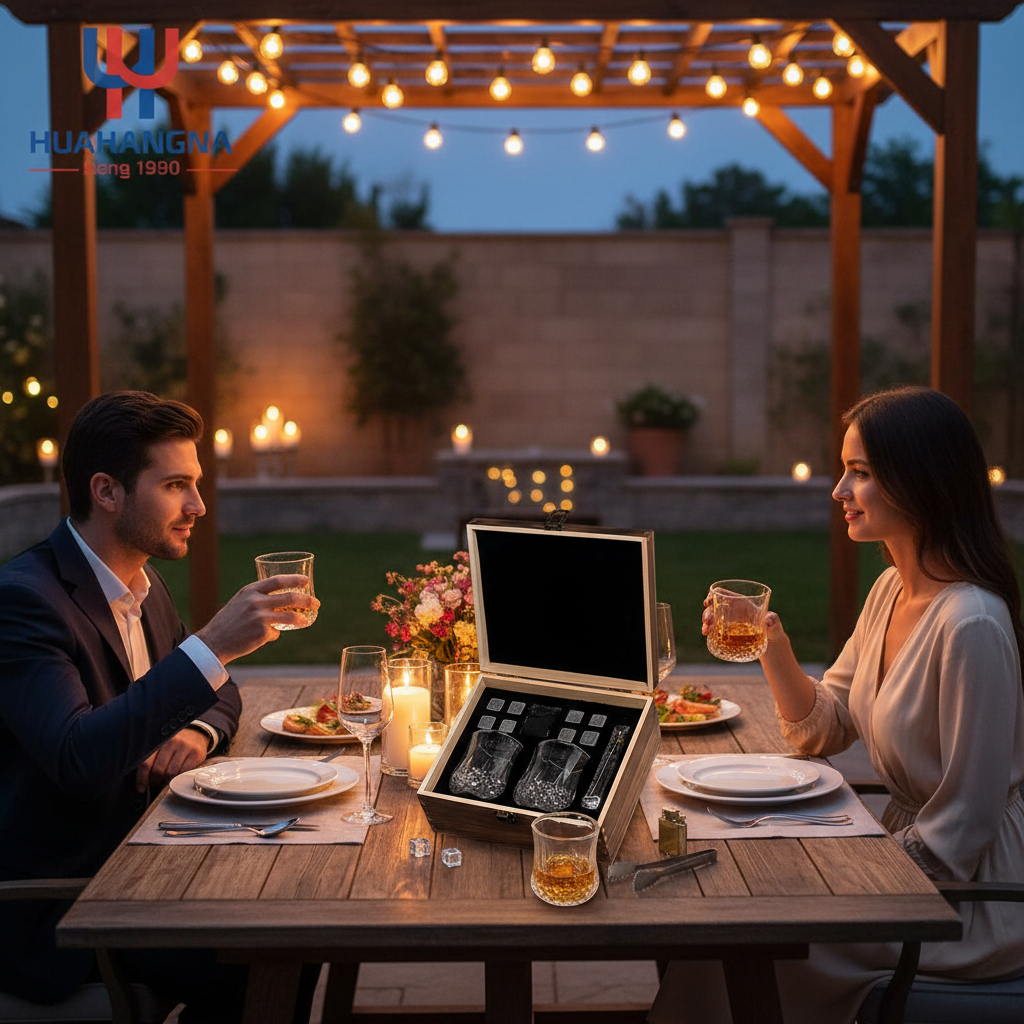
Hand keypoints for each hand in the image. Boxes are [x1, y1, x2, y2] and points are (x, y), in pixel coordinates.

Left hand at [136, 727, 207, 792]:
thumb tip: (139, 783)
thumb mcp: (159, 747)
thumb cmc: (172, 746)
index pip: (146, 763)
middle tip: (155, 783)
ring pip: (170, 773)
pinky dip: (178, 778)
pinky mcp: (195, 753)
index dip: (142, 779)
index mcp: (158, 739)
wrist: (195, 736)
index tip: (141, 789)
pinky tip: (176, 776)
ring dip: (166, 781)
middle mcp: (172, 741)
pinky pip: (183, 773)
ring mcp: (185, 746)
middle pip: (158, 770)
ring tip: (165, 781)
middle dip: (155, 781)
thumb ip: (149, 760)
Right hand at [195, 574, 319, 664]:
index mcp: (250, 591)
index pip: (278, 580)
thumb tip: (281, 600)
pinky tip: (265, 637)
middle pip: (290, 597)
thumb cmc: (229, 622)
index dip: (294, 580)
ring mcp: (260, 617)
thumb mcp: (240, 602)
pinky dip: (274, 634)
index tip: (306, 581)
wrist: (214, 642)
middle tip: (316, 603)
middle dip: (307, 600)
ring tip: (306, 621)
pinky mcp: (262, 633)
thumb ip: (258, 598)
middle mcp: (256, 601)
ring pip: (290, 616)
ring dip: (301, 619)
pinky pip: (276, 633)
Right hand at [702, 594, 785, 643]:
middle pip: (714, 607)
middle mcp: (732, 611)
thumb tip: (768, 620)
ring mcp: (728, 622)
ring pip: (712, 619)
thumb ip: (774, 621)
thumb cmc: (773, 630)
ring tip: (706, 631)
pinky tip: (707, 635)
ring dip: (706, 623)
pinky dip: (709, 631)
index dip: (712, 595)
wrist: (770, 644)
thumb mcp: (775, 624)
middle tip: (707, 622)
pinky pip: (714, 630)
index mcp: (741, 603)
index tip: (708, 603)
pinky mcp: (726, 633)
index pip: (723, 593)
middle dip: (708, 613)